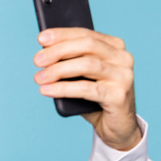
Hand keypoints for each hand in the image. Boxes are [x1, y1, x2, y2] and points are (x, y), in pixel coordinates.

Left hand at [34, 28, 142, 150]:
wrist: (116, 126)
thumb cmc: (95, 98)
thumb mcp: (82, 76)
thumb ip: (70, 61)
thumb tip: (44, 52)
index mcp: (115, 47)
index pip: (86, 34)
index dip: (62, 35)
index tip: (41, 37)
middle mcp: (123, 58)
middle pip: (87, 46)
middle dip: (58, 51)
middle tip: (37, 60)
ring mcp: (123, 76)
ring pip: (86, 65)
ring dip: (58, 70)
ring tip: (39, 77)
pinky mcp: (119, 96)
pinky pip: (86, 89)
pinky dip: (63, 88)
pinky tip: (47, 90)